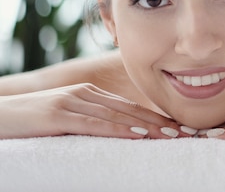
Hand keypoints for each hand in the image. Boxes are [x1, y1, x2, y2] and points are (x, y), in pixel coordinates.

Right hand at [0, 83, 190, 138]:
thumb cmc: (31, 121)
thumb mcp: (66, 119)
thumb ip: (91, 122)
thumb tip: (120, 136)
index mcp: (91, 95)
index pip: (131, 108)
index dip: (157, 118)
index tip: (180, 130)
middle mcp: (87, 95)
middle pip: (131, 110)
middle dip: (161, 123)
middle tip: (186, 135)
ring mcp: (72, 102)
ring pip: (118, 116)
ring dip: (148, 126)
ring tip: (171, 136)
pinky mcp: (58, 115)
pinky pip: (94, 123)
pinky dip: (118, 129)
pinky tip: (136, 135)